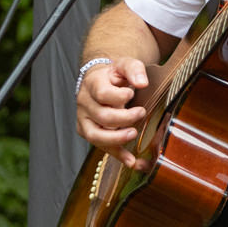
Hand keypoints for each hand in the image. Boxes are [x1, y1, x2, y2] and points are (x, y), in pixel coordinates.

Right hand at [75, 56, 150, 170]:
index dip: (118, 97)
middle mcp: (85, 103)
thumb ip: (134, 70)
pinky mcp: (90, 132)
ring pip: (96, 135)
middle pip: (102, 116)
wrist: (101, 81)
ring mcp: (85, 120)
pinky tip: (132, 162)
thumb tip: (142, 83)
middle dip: (123, 118)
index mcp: (92, 84)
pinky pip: (102, 147)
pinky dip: (118, 155)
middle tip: (141, 113)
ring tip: (133, 135)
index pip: (102, 94)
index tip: (131, 94)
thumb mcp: (125, 64)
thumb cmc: (115, 74)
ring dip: (116, 139)